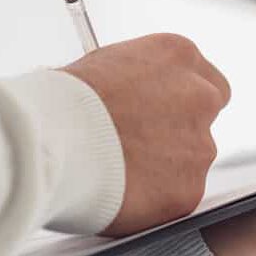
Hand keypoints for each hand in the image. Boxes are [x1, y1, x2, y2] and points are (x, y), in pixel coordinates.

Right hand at [63, 33, 230, 236]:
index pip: (205, 79)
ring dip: (164, 167)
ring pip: (191, 160)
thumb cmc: (63, 100)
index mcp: (179, 56)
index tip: (163, 113)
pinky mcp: (189, 189)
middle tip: (144, 145)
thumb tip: (136, 96)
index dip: (182, 101)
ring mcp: (199, 144)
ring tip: (118, 170)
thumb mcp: (105, 65)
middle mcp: (200, 96)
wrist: (50, 140)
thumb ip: (138, 80)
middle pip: (205, 117)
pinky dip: (154, 199)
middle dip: (181, 131)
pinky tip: (121, 192)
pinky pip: (176, 196)